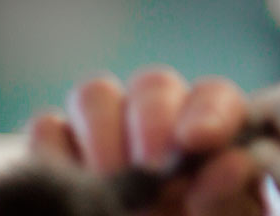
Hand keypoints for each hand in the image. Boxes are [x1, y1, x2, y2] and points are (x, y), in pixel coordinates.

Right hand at [26, 66, 263, 215]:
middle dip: (152, 123)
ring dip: (103, 136)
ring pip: (94, 94)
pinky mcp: (54, 149)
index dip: (208, 114)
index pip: (214, 99)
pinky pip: (47, 127)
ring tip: (111, 183)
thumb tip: (233, 164)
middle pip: (153, 86)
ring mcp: (104, 127)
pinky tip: (75, 191)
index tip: (198, 141)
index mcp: (211, 130)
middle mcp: (158, 116)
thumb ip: (224, 193)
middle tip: (151, 167)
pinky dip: (56, 154)